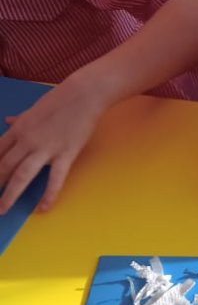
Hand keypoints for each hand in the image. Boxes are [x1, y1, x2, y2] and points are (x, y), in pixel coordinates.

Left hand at [0, 80, 103, 213]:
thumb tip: (7, 121)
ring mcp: (46, 149)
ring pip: (22, 175)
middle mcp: (27, 141)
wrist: (83, 94)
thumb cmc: (59, 99)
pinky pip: (55, 179)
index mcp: (18, 130)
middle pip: (3, 167)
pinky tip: (42, 208)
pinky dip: (48, 195)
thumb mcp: (33, 109)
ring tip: (2, 210)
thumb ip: (19, 119)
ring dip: (9, 194)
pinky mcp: (65, 154)